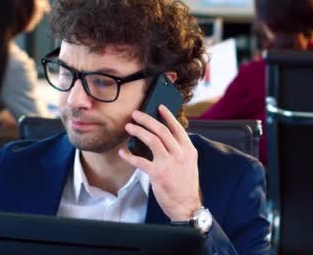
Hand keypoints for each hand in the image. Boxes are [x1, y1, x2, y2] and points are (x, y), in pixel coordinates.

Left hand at [119, 105, 201, 220]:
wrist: (186, 206)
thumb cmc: (185, 186)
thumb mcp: (188, 164)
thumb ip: (178, 151)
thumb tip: (161, 139)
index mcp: (188, 151)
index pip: (177, 128)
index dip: (168, 115)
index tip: (159, 107)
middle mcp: (180, 154)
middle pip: (162, 130)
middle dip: (147, 119)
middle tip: (136, 114)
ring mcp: (169, 163)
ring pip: (152, 140)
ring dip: (138, 131)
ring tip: (129, 127)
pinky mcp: (158, 174)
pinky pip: (140, 161)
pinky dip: (130, 156)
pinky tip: (123, 152)